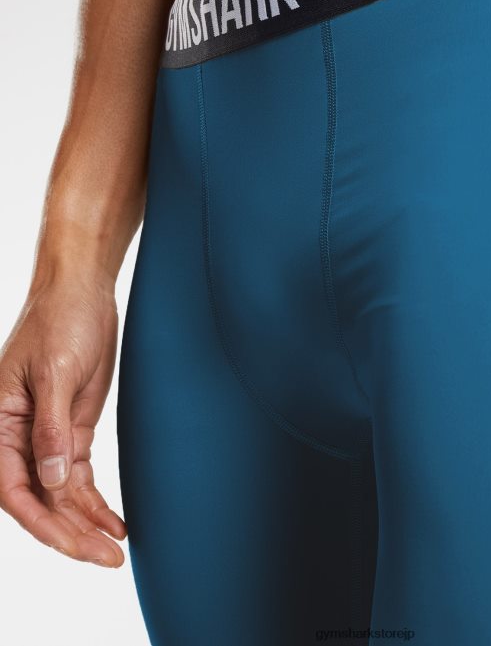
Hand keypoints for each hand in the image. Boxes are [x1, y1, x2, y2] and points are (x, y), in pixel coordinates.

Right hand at [0, 271, 126, 566]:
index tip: (75, 545)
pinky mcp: (72, 429)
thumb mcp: (56, 371)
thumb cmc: (60, 320)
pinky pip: (80, 475)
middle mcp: (19, 437)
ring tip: (115, 551)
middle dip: (71, 533)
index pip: (15, 489)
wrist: (83, 291)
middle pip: (41, 499)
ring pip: (62, 493)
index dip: (43, 522)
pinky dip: (95, 500)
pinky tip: (114, 522)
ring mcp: (47, 436)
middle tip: (107, 560)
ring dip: (86, 523)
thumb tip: (51, 480)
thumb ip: (52, 427)